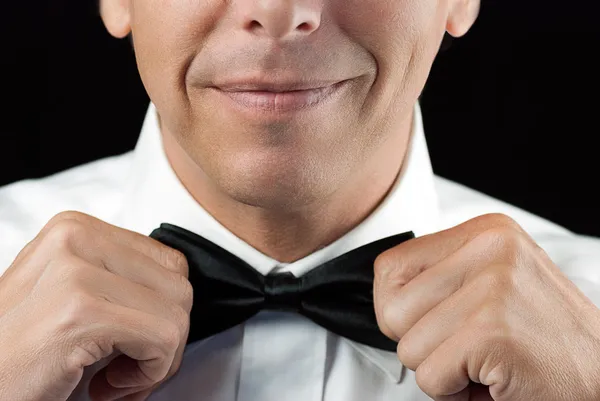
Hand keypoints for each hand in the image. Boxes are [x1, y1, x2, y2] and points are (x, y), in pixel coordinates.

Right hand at [0, 211, 192, 400]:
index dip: (165, 309)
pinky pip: (163, 338)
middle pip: (178, 285)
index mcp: (76, 229)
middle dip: (168, 335)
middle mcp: (76, 239)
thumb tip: (178, 295)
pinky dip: (149, 373)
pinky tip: (107, 385)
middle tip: (132, 363)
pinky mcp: (81, 312)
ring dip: (158, 358)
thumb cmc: (21, 350)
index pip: (169, 262)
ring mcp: (77, 274)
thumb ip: (118, 279)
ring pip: (177, 313)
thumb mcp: (70, 293)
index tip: (138, 339)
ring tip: (117, 374)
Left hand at [373, 213, 599, 400]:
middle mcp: (490, 248)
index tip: (437, 321)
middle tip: (466, 347)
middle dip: (420, 343)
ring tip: (484, 361)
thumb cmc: (541, 339)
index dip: (399, 309)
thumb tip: (383, 290)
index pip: (390, 267)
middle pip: (392, 310)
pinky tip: (492, 379)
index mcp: (486, 231)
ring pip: (407, 347)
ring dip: (440, 369)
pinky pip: (430, 377)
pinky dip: (454, 392)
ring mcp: (493, 287)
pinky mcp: (493, 331)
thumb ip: (442, 275)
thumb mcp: (494, 283)